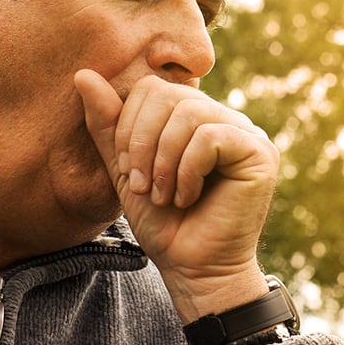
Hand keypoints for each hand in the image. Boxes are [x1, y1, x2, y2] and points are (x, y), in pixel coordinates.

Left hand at [75, 70, 277, 321]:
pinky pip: (211, 137)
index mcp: (195, 119)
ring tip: (165, 196)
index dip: (129, 124)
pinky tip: (187, 197)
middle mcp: (225, 119)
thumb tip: (83, 74)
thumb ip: (108, 125)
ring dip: (164, 161)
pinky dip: (187, 170)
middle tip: (143, 186)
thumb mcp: (126, 170)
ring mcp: (247, 133)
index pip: (154, 88)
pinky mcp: (260, 153)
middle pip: (170, 95)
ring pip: (189, 114)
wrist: (193, 270)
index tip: (127, 170)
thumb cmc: (164, 225)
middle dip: (142, 142)